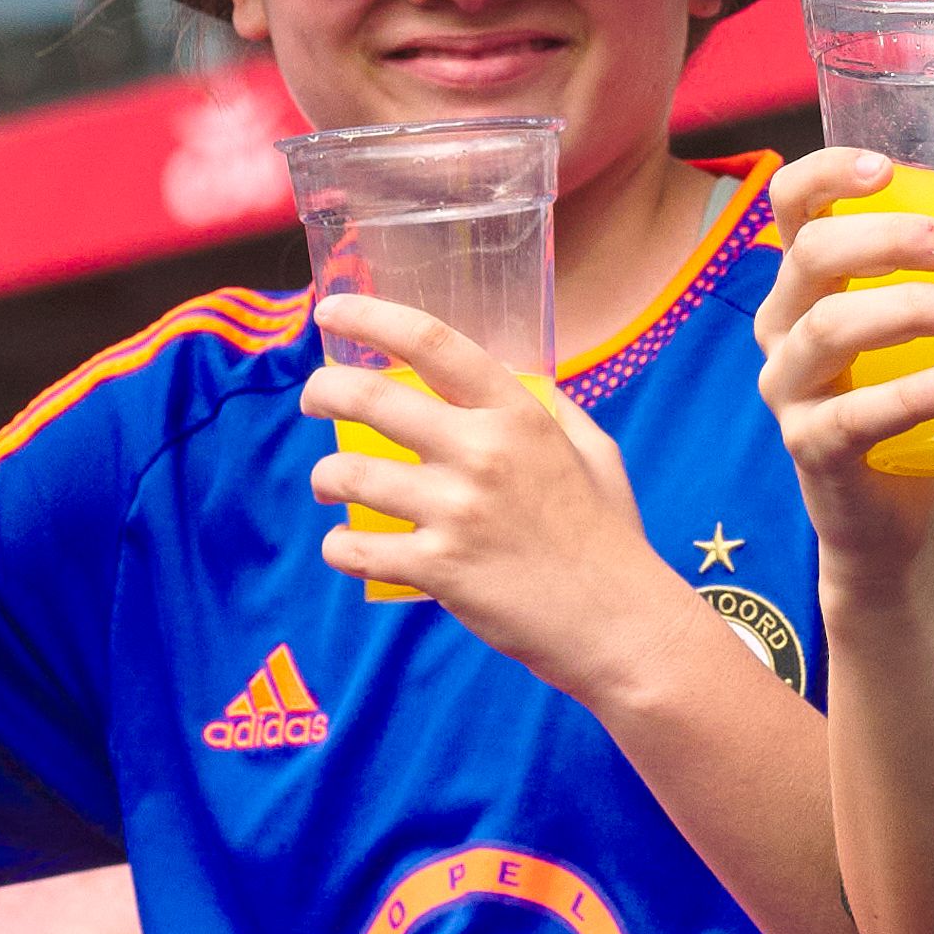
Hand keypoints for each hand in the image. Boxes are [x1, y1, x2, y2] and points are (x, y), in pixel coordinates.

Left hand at [301, 299, 708, 700]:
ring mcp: (457, 512)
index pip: (432, 343)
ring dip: (325, 477)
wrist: (620, 623)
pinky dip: (339, 548)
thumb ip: (552, 410)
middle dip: (323, 391)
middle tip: (313, 399)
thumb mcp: (594, 452)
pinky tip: (346, 546)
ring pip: (349, 475)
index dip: (371, 316)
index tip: (332, 310)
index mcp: (519, 414)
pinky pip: (356, 550)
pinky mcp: (438, 569)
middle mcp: (482, 452)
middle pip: (370, 398)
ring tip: (329, 486)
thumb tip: (517, 378)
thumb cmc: (610, 536)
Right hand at [751, 149, 933, 579]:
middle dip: (893, 239)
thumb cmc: (922, 406)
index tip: (888, 168)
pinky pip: (854, 415)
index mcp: (810, 281)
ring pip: (830, 328)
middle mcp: (784, 325)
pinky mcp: (812, 446)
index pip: (792, 204)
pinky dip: (914, 393)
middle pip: (814, 255)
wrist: (900, 521)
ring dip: (914, 309)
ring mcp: (790, 388)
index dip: (828, 174)